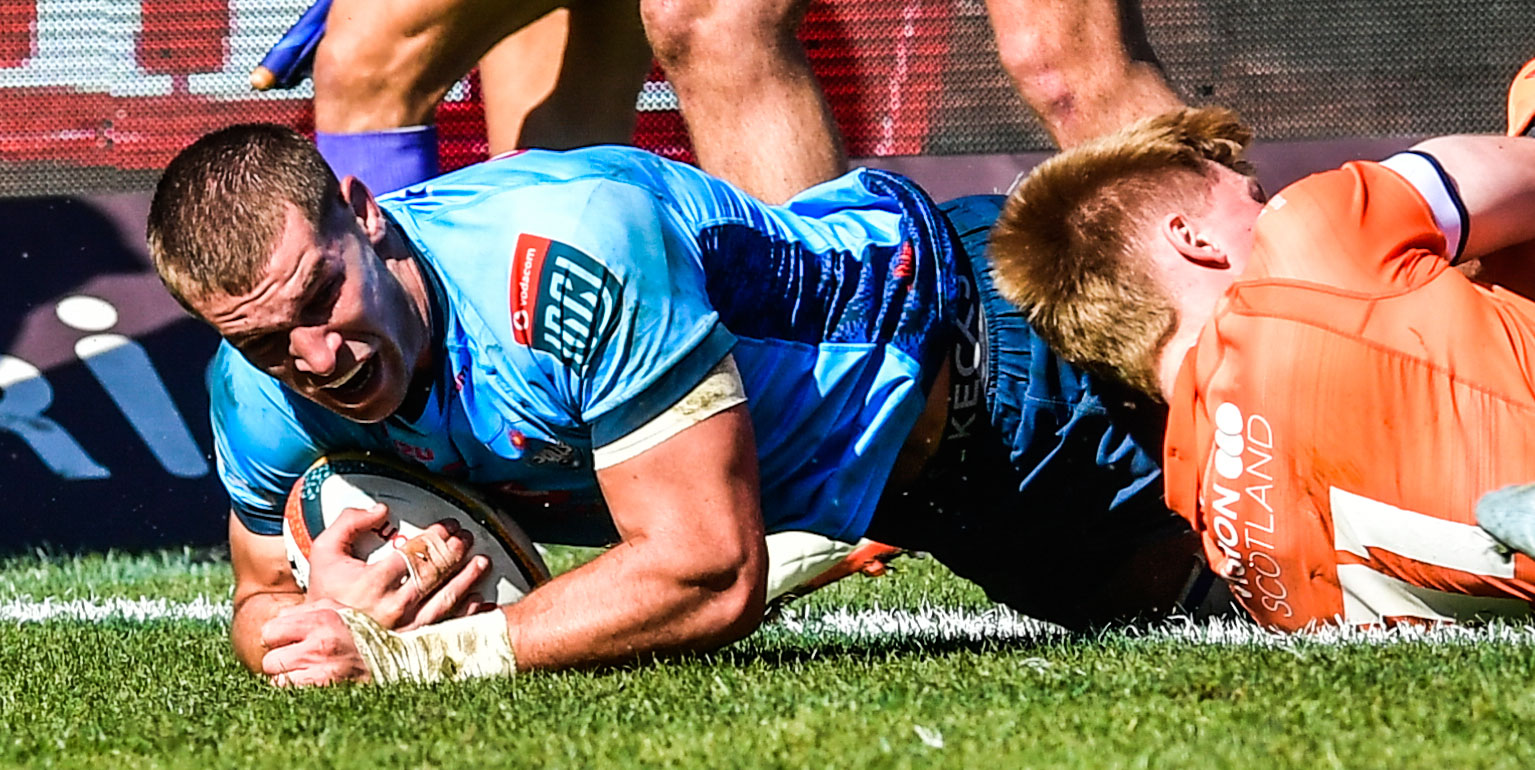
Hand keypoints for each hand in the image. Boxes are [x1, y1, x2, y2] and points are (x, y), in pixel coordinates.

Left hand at [260, 598, 368, 686]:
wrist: (392, 662)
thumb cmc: (361, 637)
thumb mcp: (338, 612)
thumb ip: (305, 611)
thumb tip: (277, 619)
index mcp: (322, 620)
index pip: (270, 631)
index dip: (276, 637)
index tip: (287, 641)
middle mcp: (320, 644)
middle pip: (270, 659)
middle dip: (280, 661)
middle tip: (298, 660)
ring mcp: (322, 671)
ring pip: (277, 680)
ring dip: (287, 678)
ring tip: (305, 672)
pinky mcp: (324, 692)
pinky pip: (290, 694)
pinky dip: (296, 690)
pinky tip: (311, 683)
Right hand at [306, 503, 490, 629]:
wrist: (320, 638)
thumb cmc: (325, 593)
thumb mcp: (325, 551)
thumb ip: (348, 523)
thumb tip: (380, 510)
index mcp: (372, 583)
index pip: (415, 553)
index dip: (436, 536)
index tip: (447, 526)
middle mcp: (393, 607)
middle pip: (435, 573)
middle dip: (455, 551)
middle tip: (466, 538)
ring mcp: (405, 628)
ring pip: (446, 600)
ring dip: (467, 578)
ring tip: (481, 562)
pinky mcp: (412, 643)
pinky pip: (447, 626)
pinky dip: (467, 613)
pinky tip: (479, 599)